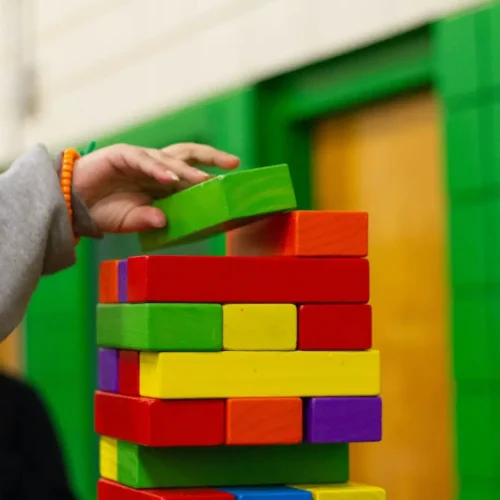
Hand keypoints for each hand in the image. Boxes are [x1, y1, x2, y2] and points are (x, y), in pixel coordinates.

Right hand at [72, 142, 239, 232]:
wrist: (72, 203)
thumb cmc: (103, 210)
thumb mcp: (131, 220)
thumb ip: (148, 220)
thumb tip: (164, 222)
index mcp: (160, 180)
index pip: (190, 173)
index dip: (210, 175)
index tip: (232, 181)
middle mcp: (155, 166)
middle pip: (188, 155)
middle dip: (211, 157)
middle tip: (233, 163)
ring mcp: (139, 159)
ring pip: (169, 158)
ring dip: (186, 169)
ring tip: (202, 180)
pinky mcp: (121, 155)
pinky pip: (143, 161)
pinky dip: (157, 169)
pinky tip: (170, 179)